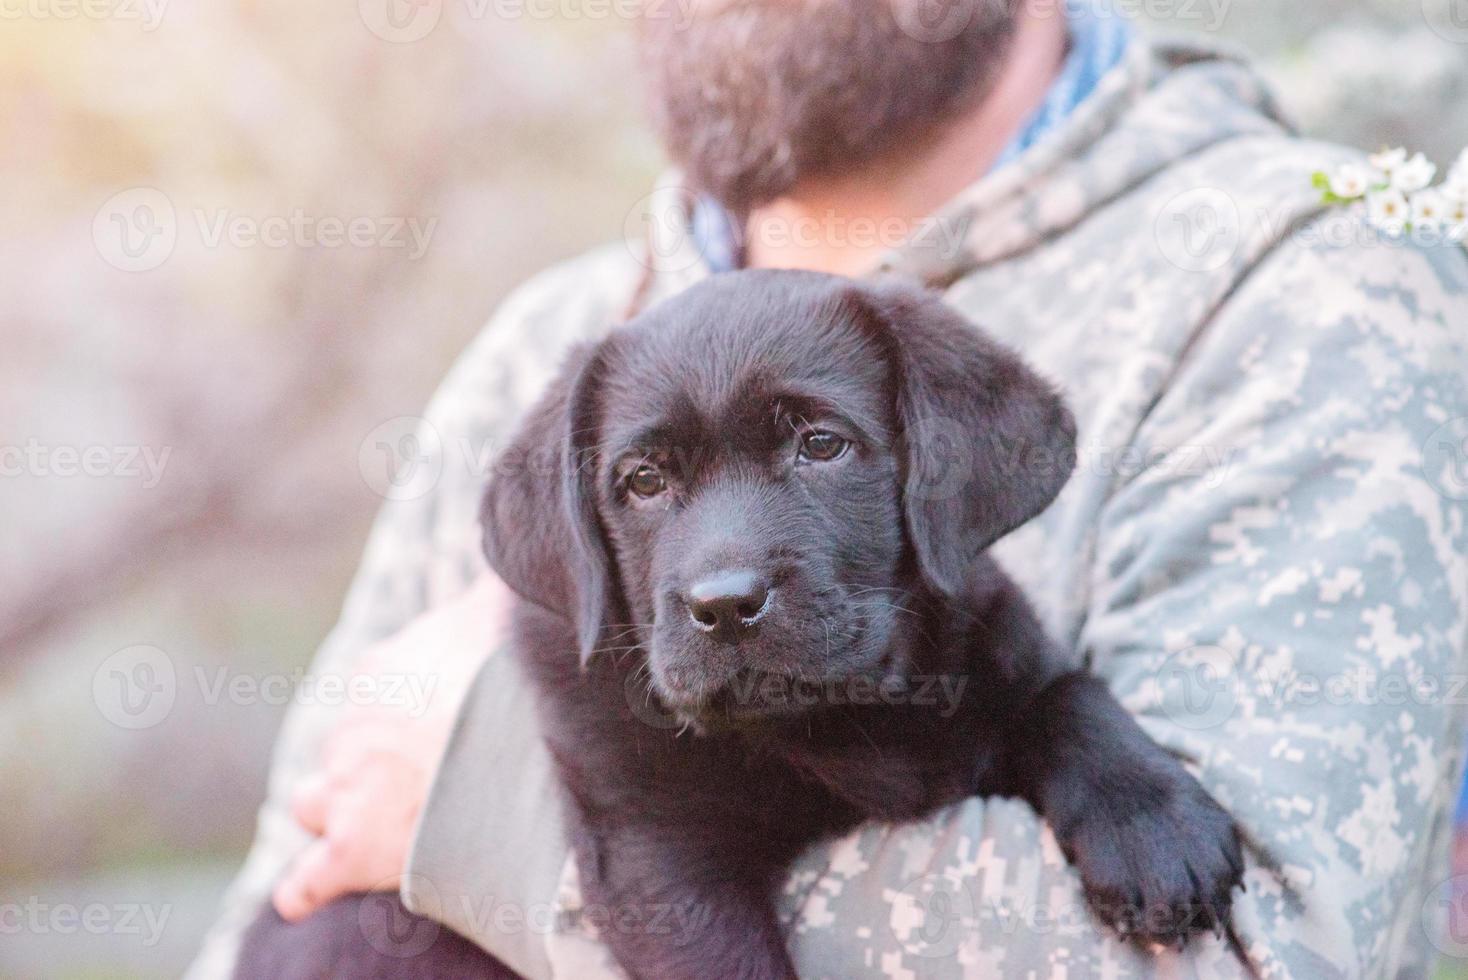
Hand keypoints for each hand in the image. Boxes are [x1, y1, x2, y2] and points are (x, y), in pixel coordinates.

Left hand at [271, 574, 513, 921]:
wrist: (508, 742)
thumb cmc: (507, 673)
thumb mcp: (498, 609)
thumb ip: (494, 587)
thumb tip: (513, 546)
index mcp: (381, 672)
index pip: (376, 689)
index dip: (403, 709)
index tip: (433, 719)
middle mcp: (353, 729)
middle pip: (345, 749)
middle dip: (369, 763)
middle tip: (413, 776)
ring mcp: (348, 790)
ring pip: (314, 803)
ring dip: (333, 810)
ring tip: (361, 822)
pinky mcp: (353, 849)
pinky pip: (310, 879)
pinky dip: (306, 888)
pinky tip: (301, 895)